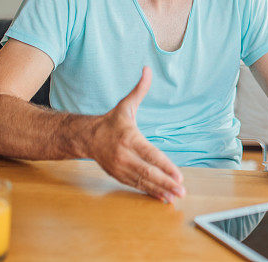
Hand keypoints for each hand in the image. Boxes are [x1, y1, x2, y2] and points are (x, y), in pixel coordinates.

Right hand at [87, 67, 185, 202]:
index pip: (150, 154)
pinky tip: (163, 197)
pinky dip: (150, 192)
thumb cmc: (111, 121)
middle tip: (182, 191)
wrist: (85, 137)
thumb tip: (147, 70)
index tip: (178, 175)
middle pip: (148, 172)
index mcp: (129, 138)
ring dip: (160, 190)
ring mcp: (120, 168)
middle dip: (166, 183)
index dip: (164, 166)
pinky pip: (136, 185)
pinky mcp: (118, 175)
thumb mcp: (125, 104)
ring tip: (175, 196)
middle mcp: (124, 156)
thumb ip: (140, 89)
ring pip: (143, 181)